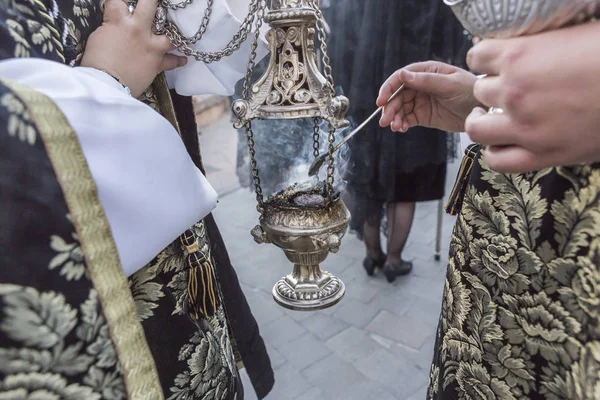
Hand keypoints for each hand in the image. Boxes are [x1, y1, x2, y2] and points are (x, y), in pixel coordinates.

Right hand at [81, 0, 186, 96]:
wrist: (105, 84)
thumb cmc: (95, 62)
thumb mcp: (98, 36)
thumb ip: (111, 26)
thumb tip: (116, 25)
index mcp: (119, 20)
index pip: (118, 1)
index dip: (119, 3)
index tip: (120, 5)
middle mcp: (138, 29)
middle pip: (150, 4)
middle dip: (151, 1)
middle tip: (153, 3)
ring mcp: (151, 46)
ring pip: (170, 34)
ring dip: (172, 33)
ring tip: (175, 32)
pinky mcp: (157, 63)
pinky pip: (172, 61)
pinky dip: (178, 60)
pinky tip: (184, 59)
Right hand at [377, 61, 478, 132]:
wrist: (484, 112)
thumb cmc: (471, 92)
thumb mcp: (450, 85)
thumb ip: (426, 80)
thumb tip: (402, 74)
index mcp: (427, 71)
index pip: (401, 78)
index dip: (388, 88)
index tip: (381, 101)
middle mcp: (421, 85)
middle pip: (398, 95)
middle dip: (390, 108)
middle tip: (385, 120)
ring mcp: (421, 101)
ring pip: (400, 108)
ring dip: (395, 117)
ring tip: (395, 127)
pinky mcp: (423, 115)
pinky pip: (407, 119)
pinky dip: (402, 124)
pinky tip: (401, 128)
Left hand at [466, 22, 599, 172]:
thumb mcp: (571, 34)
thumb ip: (537, 42)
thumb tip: (519, 42)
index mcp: (520, 55)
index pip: (477, 57)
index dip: (484, 60)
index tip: (494, 64)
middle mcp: (514, 92)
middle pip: (479, 90)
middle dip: (491, 88)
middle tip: (505, 90)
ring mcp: (525, 126)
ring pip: (476, 128)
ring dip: (481, 121)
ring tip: (490, 117)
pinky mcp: (542, 154)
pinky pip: (498, 161)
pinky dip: (495, 153)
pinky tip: (502, 144)